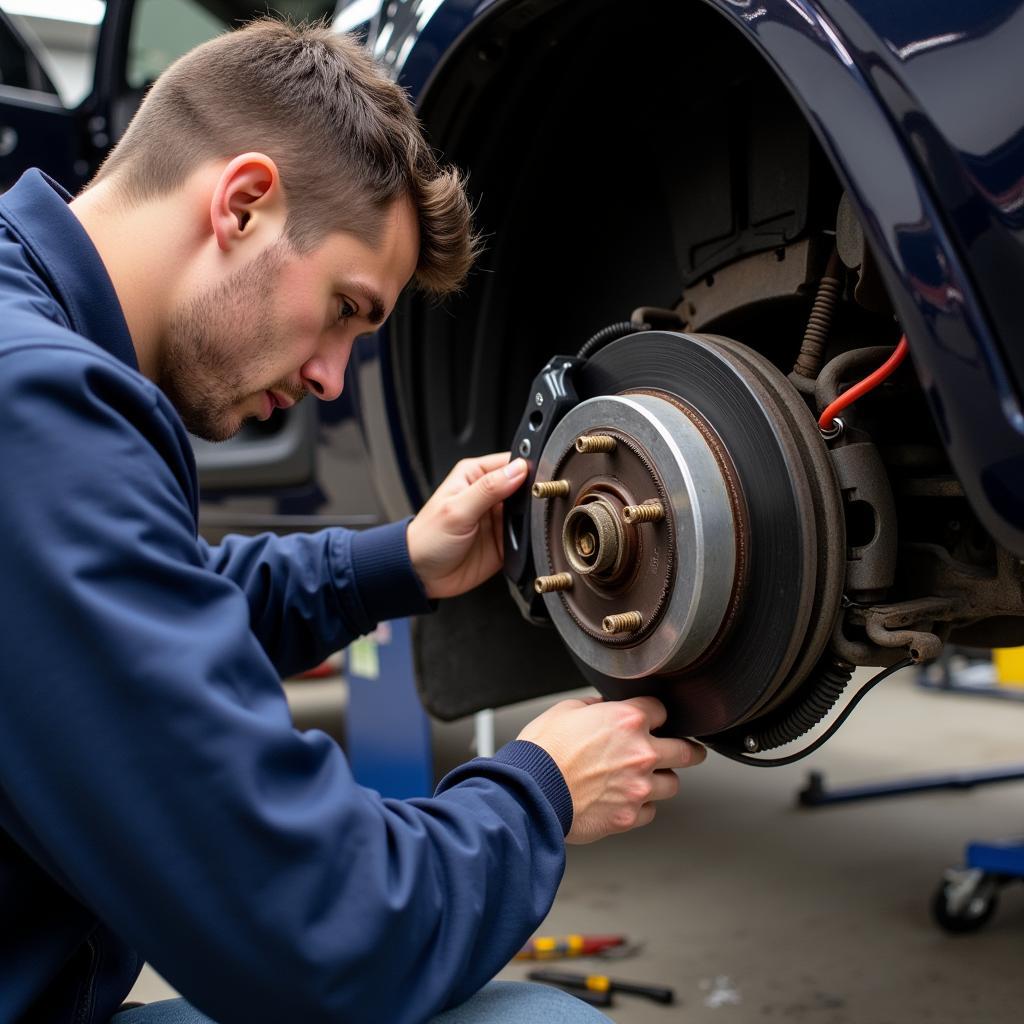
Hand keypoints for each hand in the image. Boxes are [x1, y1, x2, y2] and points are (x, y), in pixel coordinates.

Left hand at [406, 453, 528, 599]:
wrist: (422, 575)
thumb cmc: (427, 538)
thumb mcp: (457, 510)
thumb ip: (489, 489)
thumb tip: (518, 470)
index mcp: (475, 475)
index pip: (511, 463)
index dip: (527, 469)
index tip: (537, 480)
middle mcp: (489, 494)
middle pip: (524, 487)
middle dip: (533, 495)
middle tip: (535, 505)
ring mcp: (498, 518)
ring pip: (528, 512)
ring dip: (531, 519)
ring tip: (525, 525)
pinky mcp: (504, 540)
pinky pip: (526, 536)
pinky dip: (528, 539)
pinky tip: (523, 541)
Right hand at [517, 696, 704, 843]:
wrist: (528, 793)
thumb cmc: (542, 752)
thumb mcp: (564, 711)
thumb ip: (594, 707)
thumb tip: (602, 708)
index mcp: (627, 721)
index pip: (662, 710)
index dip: (655, 714)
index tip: (655, 720)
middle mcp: (640, 753)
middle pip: (686, 751)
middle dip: (687, 749)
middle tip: (687, 751)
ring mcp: (638, 787)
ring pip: (672, 784)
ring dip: (661, 780)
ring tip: (646, 779)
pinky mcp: (629, 816)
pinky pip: (650, 811)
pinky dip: (641, 806)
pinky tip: (625, 800)